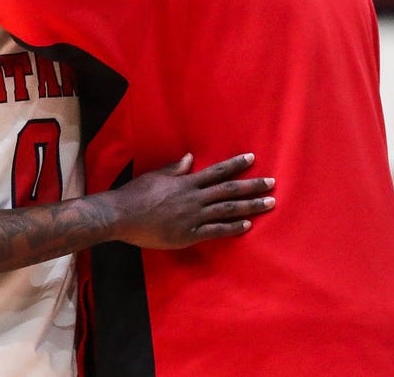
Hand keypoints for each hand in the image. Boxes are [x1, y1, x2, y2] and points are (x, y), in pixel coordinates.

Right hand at [111, 152, 274, 248]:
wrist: (121, 216)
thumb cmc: (135, 194)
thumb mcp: (156, 176)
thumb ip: (176, 169)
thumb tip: (191, 158)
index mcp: (186, 182)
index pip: (217, 172)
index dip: (236, 165)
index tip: (252, 159)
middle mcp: (194, 198)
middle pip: (229, 190)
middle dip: (252, 186)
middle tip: (272, 183)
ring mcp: (193, 217)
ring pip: (227, 210)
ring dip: (250, 206)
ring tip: (269, 202)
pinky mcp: (188, 235)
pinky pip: (215, 231)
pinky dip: (232, 228)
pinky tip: (247, 225)